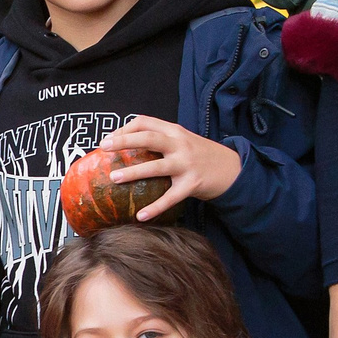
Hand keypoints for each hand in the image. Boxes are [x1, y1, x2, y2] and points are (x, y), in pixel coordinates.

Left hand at [96, 117, 240, 221]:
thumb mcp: (183, 140)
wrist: (233, 169)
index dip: (124, 129)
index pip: (145, 122)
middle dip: (123, 141)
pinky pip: (170, 197)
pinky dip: (155, 207)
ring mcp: (186, 164)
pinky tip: (141, 216)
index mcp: (174, 131)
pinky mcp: (192, 184)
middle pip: (148, 138)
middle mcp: (180, 145)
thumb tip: (127, 146)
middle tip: (104, 147)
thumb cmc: (201, 155)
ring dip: (133, 172)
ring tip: (114, 177)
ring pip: (156, 166)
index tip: (108, 139)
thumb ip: (161, 140)